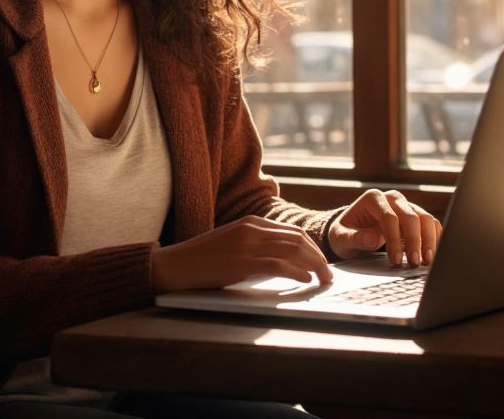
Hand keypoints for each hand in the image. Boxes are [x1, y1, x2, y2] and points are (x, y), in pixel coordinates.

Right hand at [150, 215, 332, 292]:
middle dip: (318, 257)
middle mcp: (252, 229)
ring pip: (293, 250)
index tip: (321, 263)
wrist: (176, 265)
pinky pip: (278, 265)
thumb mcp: (233, 244)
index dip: (312, 248)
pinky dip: (297, 272)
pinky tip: (305, 280)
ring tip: (323, 279)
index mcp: (251, 222)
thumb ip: (256, 245)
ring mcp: (247, 244)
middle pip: (298, 239)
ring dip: (314, 265)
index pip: (293, 232)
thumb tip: (284, 261)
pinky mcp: (242, 261)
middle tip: (328, 273)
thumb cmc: (203, 259)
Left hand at [328, 189, 441, 267]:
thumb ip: (355, 238)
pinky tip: (432, 255)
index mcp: (373, 198)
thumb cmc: (345, 233)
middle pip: (411, 216)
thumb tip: (373, 239)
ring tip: (426, 262)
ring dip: (429, 240)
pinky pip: (431, 224)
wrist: (351, 230)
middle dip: (415, 241)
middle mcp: (392, 198)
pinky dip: (434, 238)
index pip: (389, 218)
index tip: (395, 260)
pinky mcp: (415, 215)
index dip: (394, 240)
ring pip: (426, 219)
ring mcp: (406, 205)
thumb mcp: (341, 238)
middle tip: (414, 263)